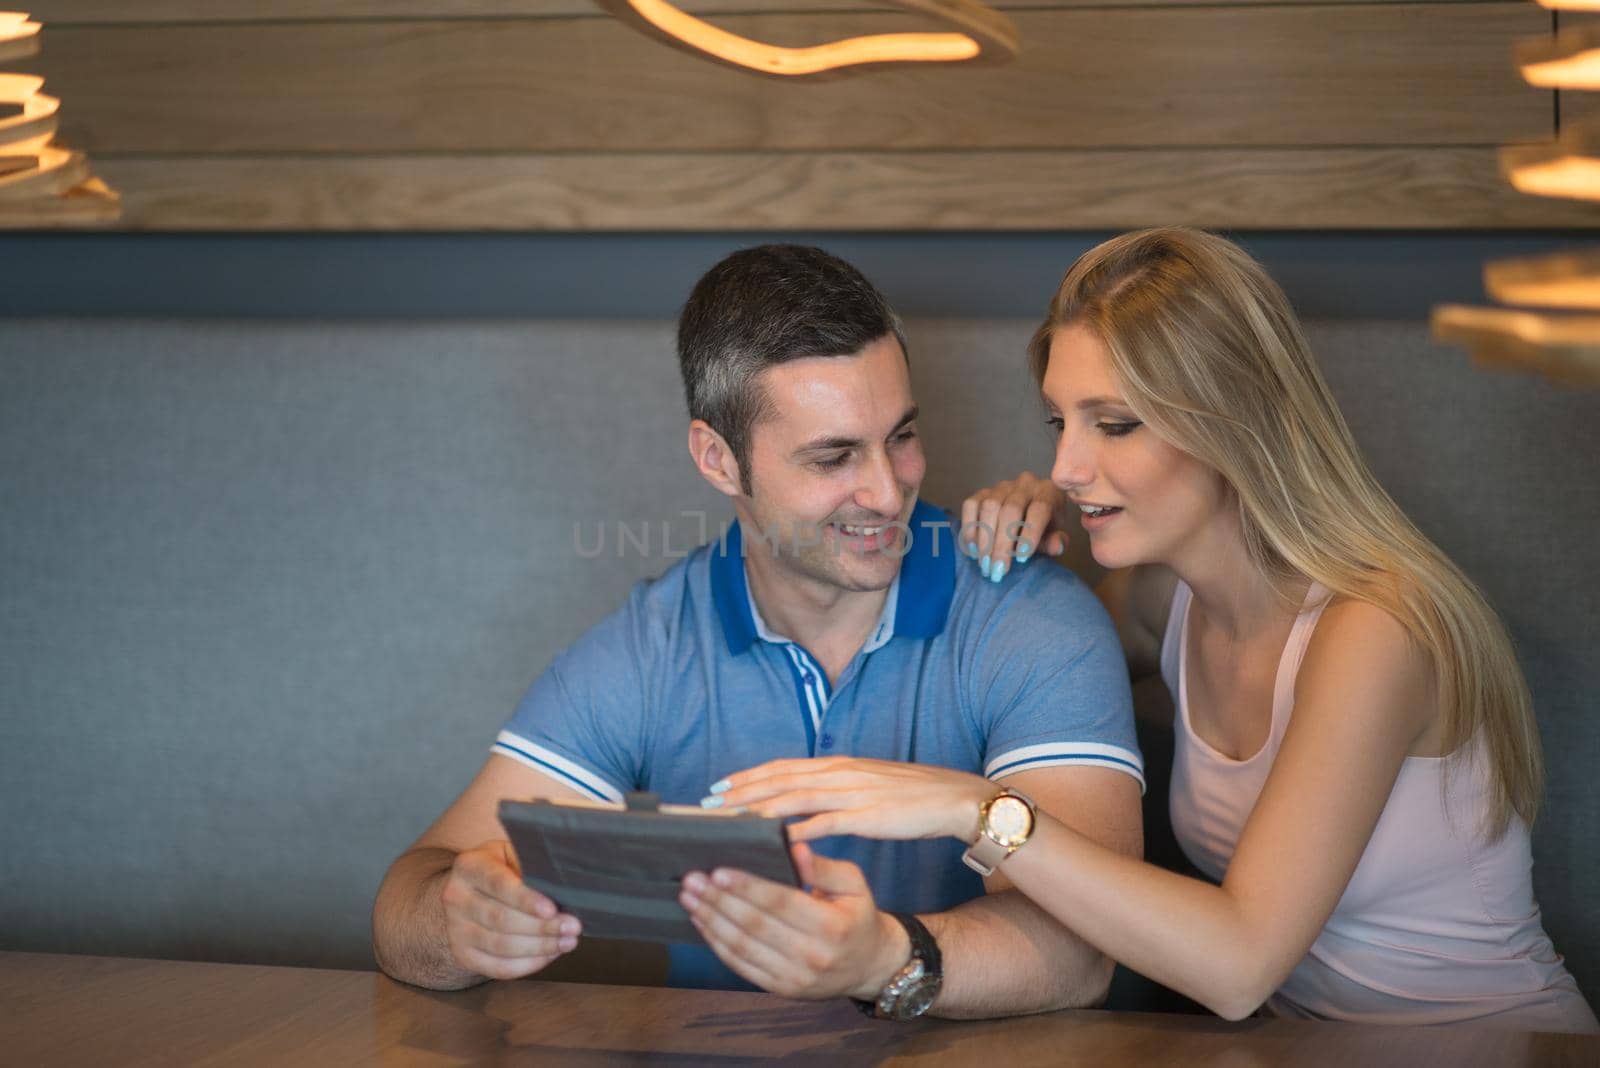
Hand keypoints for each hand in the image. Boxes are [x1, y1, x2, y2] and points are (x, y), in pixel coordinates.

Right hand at [439, 839, 580, 980]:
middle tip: (572, 927)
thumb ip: (531, 864)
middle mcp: (455, 897)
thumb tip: (564, 883)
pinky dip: (527, 964)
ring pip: (500, 946)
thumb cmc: (504, 867)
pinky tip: (549, 955)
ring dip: (539, 947)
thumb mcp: (513, 853)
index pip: (498, 884)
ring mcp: (455, 929)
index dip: (525, 899)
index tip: (552, 909)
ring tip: (567, 942)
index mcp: (468, 866)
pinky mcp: (463, 954)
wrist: (473, 888)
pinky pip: (497, 968)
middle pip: (500, 919)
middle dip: (541, 927)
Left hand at [679, 843, 909, 999]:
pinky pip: (741, 966)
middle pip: (754, 926)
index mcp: (832, 926)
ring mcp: (794, 977)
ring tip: (688, 897)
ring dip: (710, 920)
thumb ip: (823, 866)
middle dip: (718, 901)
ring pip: (742, 947)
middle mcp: (812, 956)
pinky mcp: (780, 989)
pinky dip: (716, 943)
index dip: (747, 887)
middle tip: (692, 879)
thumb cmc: (857, 916)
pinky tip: (702, 922)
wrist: (869, 966)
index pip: (781, 903)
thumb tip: (792, 846)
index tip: (718, 870)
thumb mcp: (853, 884)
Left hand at [711, 756, 993, 843]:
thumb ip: (833, 790)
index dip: (747, 776)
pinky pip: (825, 821)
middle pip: (779, 778)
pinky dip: (797, 829)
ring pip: (794, 796)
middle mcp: (839, 773)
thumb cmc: (909, 797)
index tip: (717, 787)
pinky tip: (776, 841)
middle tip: (707, 804)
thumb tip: (801, 800)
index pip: (782, 766)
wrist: (954, 798)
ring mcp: (852, 792)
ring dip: (759, 808)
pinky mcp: (867, 814)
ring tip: (729, 821)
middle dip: (740, 792)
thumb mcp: (865, 786)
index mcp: (837, 765)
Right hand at [959, 471, 1070, 582]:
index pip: (1039, 508)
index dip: (1030, 533)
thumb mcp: (1054, 535)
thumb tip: (1057, 546)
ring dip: (985, 539)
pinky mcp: (982, 492)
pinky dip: (970, 528)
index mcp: (1048, 492)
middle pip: (1010, 509)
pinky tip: (973, 548)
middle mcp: (1025, 484)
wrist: (1027, 514)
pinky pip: (971, 505)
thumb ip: (1056, 541)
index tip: (1021, 558)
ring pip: (989, 507)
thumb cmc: (1044, 527)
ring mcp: (1001, 486)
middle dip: (1002, 543)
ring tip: (985, 564)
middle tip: (997, 570)